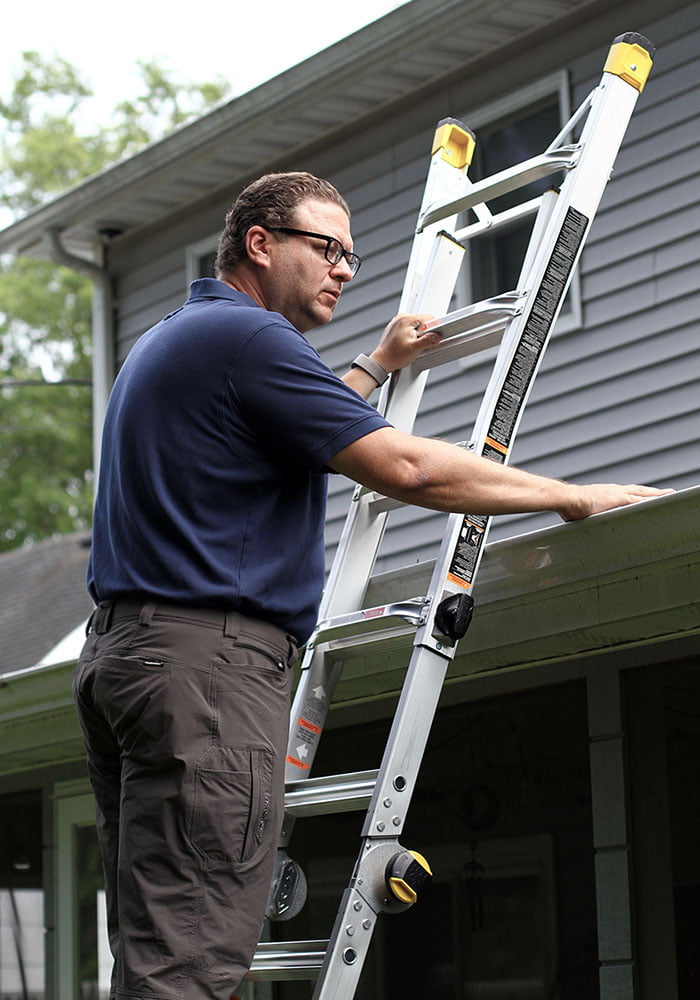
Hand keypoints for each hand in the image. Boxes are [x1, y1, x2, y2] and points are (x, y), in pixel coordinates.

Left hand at [370, 313, 438, 372]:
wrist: (382, 362)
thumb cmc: (394, 356)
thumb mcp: (414, 349)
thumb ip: (427, 340)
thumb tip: (437, 336)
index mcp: (406, 319)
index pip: (429, 318)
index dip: (433, 330)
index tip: (431, 338)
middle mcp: (401, 318)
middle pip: (423, 322)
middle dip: (425, 333)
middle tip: (417, 344)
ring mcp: (398, 322)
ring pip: (418, 326)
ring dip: (419, 336)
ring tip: (411, 345)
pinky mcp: (397, 328)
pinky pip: (411, 329)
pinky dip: (412, 336)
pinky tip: (408, 344)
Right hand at [558, 482, 673, 520]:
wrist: (566, 499)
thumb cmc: (568, 506)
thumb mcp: (578, 514)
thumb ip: (583, 519)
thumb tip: (578, 528)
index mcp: (604, 493)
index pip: (625, 492)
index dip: (636, 493)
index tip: (643, 494)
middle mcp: (613, 490)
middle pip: (638, 489)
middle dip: (651, 491)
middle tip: (665, 491)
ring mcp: (617, 493)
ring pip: (642, 492)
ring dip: (656, 493)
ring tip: (669, 493)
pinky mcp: (618, 498)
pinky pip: (640, 499)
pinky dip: (651, 499)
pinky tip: (661, 500)